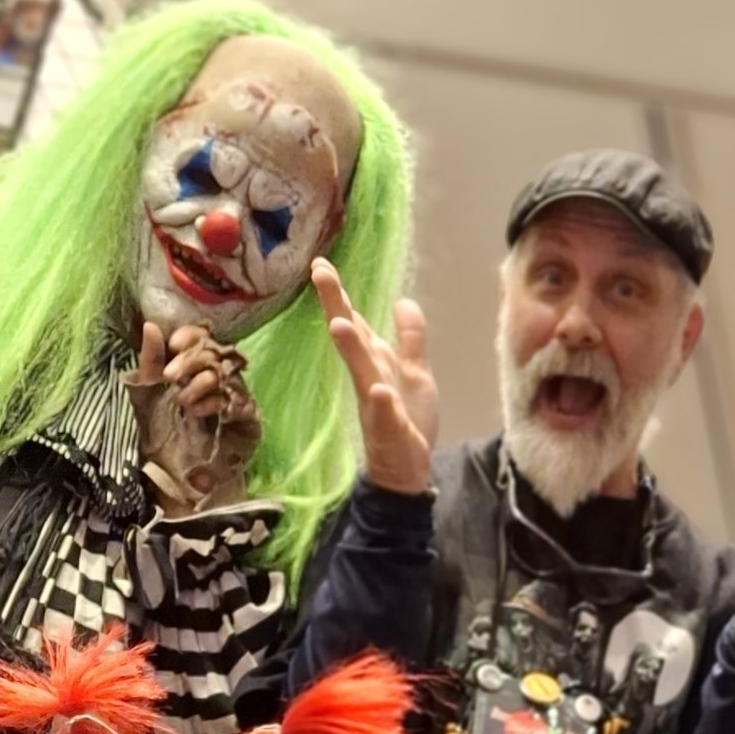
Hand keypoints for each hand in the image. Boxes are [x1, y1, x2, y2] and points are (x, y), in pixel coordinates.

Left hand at [128, 319, 262, 513]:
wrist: (177, 477)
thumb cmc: (164, 433)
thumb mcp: (149, 394)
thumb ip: (150, 362)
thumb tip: (150, 326)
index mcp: (197, 366)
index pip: (202, 338)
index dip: (191, 337)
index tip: (175, 345)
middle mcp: (220, 377)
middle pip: (214, 353)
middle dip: (191, 360)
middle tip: (170, 376)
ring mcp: (236, 396)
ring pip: (225, 374)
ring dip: (200, 382)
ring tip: (182, 400)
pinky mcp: (247, 418)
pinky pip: (236, 400)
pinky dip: (213, 402)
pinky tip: (196, 411)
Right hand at [313, 259, 435, 495]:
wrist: (406, 470)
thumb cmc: (407, 418)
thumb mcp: (415, 370)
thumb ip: (410, 337)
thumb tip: (403, 301)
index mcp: (376, 361)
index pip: (354, 321)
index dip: (339, 294)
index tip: (320, 263)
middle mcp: (370, 376)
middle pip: (352, 337)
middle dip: (336, 306)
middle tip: (319, 274)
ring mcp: (376, 404)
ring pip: (363, 372)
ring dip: (351, 349)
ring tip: (339, 323)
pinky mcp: (389, 431)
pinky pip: (385, 416)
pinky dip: (382, 404)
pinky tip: (380, 392)